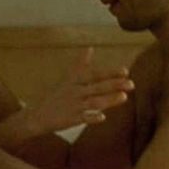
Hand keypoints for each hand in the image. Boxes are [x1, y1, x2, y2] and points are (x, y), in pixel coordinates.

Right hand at [19, 47, 133, 136]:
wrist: (37, 115)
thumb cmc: (56, 96)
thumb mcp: (67, 79)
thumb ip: (80, 65)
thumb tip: (90, 48)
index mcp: (75, 81)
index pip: (94, 75)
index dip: (110, 73)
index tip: (125, 71)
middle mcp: (75, 92)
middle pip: (97, 87)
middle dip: (114, 85)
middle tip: (131, 84)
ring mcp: (73, 106)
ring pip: (93, 102)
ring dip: (108, 100)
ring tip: (124, 97)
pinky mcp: (70, 119)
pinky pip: (82, 118)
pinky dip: (92, 118)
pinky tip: (102, 118)